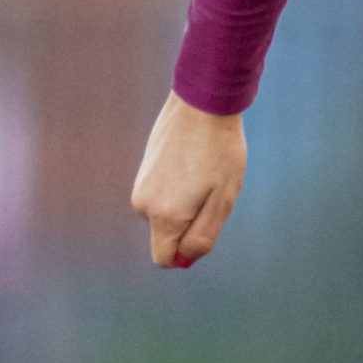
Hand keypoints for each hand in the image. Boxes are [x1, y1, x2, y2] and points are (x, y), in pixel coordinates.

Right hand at [130, 93, 246, 267]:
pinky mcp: (144, 168)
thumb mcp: (222, 200)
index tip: (206, 224)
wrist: (202, 102)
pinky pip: (163, 192)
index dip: (187, 253)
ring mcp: (141, 184)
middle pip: (167, 234)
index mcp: (163, 216)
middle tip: (212, 191)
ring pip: (167, 212)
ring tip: (206, 172)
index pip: (164, 258)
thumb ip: (202, 236)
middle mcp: (143, 204)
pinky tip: (195, 160)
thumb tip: (184, 260)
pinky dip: (180, 186)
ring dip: (187, 203)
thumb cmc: (219, 152)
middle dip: (190, 223)